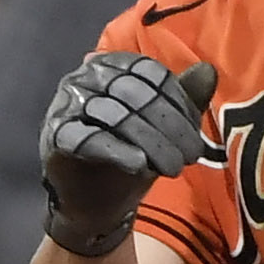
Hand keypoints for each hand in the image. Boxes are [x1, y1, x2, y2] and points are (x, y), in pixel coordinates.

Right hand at [41, 52, 218, 257]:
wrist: (97, 199)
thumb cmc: (130, 152)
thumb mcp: (164, 126)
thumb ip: (185, 97)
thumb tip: (208, 70)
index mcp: (113, 65)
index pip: (152, 74)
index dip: (180, 104)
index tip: (196, 136)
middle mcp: (85, 76)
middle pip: (136, 94)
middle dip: (170, 126)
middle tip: (191, 156)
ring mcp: (65, 104)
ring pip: (116, 116)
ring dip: (152, 143)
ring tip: (173, 168)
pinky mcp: (55, 136)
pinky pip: (87, 139)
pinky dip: (116, 151)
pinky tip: (138, 165)